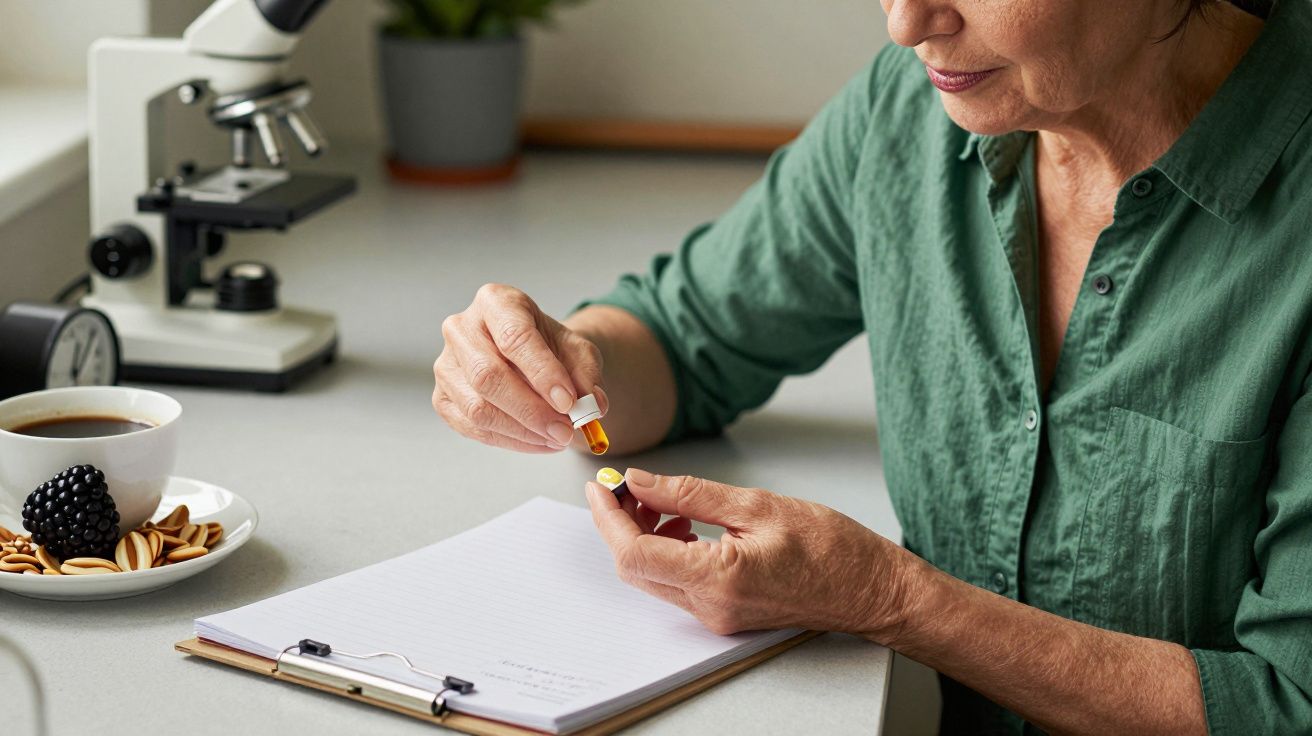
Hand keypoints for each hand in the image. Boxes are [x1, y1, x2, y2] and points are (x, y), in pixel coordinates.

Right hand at [434, 284, 607, 452]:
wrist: (530, 355)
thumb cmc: (550, 347)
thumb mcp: (578, 351)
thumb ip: (587, 375)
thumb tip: (592, 406)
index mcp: (496, 302)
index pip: (515, 337)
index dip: (542, 372)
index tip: (569, 402)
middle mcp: (462, 328)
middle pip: (488, 376)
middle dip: (531, 411)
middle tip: (565, 431)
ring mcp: (446, 364)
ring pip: (477, 408)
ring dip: (522, 432)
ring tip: (557, 438)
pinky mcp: (443, 398)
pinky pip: (472, 428)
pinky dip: (511, 441)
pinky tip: (538, 441)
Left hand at [585, 468, 910, 635]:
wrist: (869, 588)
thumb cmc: (831, 549)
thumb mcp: (756, 504)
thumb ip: (690, 494)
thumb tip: (642, 481)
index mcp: (718, 579)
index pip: (634, 553)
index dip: (608, 517)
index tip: (601, 486)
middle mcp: (710, 607)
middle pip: (635, 568)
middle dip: (621, 523)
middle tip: (629, 486)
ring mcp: (715, 616)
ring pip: (653, 575)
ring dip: (644, 535)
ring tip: (665, 501)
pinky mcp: (722, 613)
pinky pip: (676, 582)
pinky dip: (667, 549)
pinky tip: (685, 524)